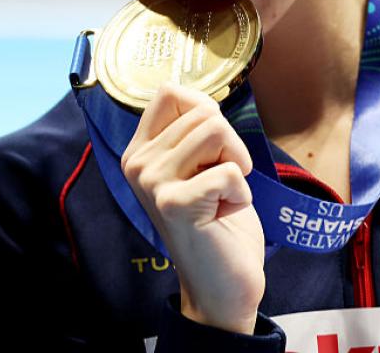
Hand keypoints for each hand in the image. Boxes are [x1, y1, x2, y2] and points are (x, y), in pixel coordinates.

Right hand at [120, 84, 263, 333]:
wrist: (220, 287)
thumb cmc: (217, 223)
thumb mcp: (198, 168)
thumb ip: (192, 134)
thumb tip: (205, 100)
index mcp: (139, 151)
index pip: (170, 92)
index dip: (205, 109)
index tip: (213, 149)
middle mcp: (137, 163)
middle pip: (203, 111)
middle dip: (229, 145)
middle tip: (219, 185)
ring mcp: (152, 182)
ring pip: (217, 130)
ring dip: (237, 165)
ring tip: (222, 197)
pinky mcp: (175, 203)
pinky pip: (231, 170)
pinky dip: (241, 193)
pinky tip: (223, 216)